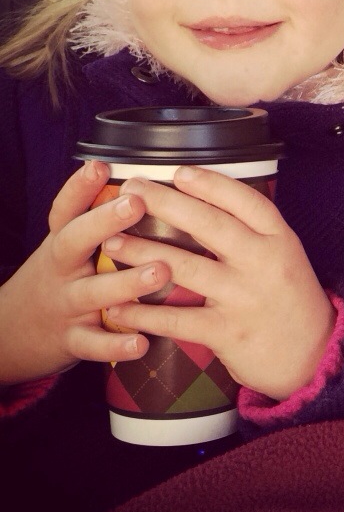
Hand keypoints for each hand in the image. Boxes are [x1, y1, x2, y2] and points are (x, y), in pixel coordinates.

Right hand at [0, 160, 171, 384]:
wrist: (9, 335)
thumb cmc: (58, 279)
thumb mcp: (67, 247)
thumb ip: (96, 219)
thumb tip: (142, 182)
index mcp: (62, 243)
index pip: (65, 210)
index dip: (79, 187)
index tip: (99, 166)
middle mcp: (61, 269)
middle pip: (74, 241)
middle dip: (104, 221)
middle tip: (136, 203)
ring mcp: (64, 305)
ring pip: (92, 293)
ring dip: (127, 282)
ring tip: (161, 271)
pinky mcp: (70, 340)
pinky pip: (93, 344)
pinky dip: (116, 345)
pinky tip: (142, 342)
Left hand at [101, 166, 335, 399]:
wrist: (313, 355)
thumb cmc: (291, 300)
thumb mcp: (285, 257)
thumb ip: (255, 233)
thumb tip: (206, 201)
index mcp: (280, 240)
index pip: (247, 201)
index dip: (212, 184)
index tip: (179, 171)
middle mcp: (264, 263)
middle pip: (211, 225)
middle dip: (166, 204)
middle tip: (131, 190)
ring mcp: (245, 298)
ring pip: (187, 268)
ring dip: (143, 253)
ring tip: (111, 241)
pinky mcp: (228, 333)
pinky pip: (178, 320)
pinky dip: (144, 314)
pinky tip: (117, 309)